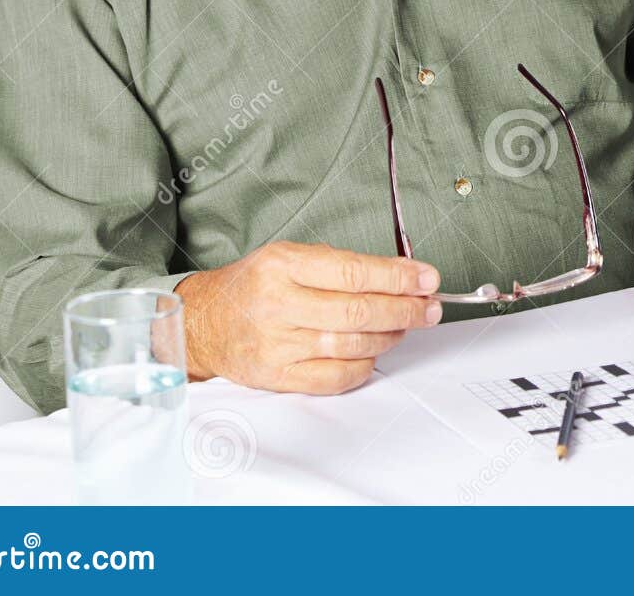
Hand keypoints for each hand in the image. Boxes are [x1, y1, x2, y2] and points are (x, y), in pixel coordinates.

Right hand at [174, 241, 441, 394]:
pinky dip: (364, 367)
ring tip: (405, 326)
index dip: (399, 278)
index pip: (355, 272)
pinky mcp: (277, 375)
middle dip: (406, 309)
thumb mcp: (289, 257)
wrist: (203, 323)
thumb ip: (341, 266)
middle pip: (359, 311)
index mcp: (283, 265)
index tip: (428, 279)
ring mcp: (277, 343)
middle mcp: (279, 304)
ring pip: (352, 344)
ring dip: (390, 336)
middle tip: (430, 308)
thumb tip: (401, 276)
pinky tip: (373, 353)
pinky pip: (335, 377)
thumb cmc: (254, 286)